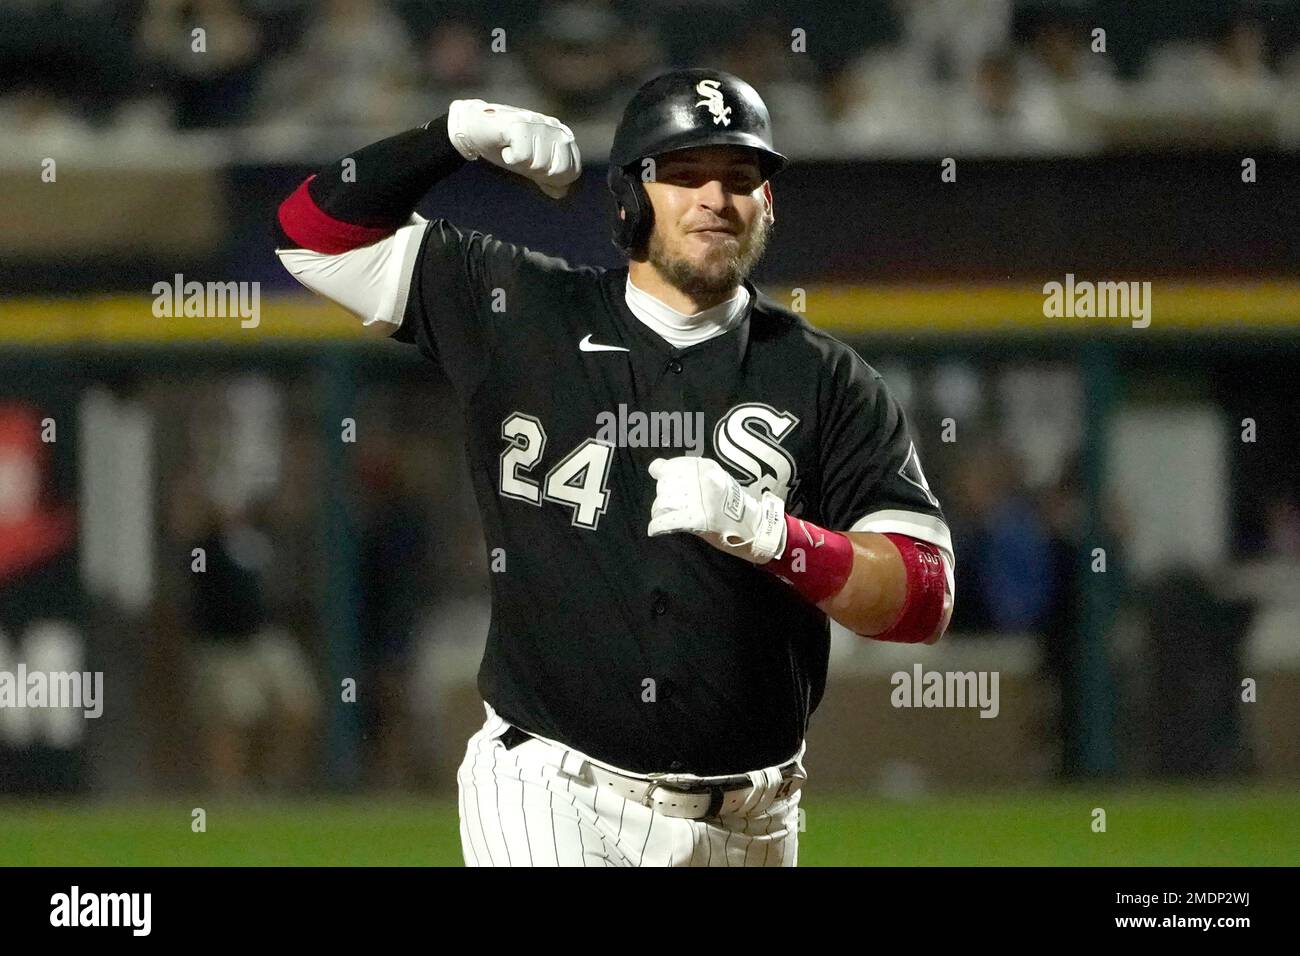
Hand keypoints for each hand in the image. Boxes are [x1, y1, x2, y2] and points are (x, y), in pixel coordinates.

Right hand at [447, 99, 581, 197]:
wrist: (474, 130)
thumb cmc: (505, 147)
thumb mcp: (530, 166)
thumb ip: (548, 178)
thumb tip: (562, 192)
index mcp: (562, 136)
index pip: (573, 171)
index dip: (553, 179)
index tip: (534, 168)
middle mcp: (554, 127)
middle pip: (559, 170)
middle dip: (538, 172)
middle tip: (523, 158)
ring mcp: (538, 123)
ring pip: (540, 165)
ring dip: (521, 164)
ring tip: (513, 149)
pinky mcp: (519, 123)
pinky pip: (522, 157)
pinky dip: (509, 157)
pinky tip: (505, 146)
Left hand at [647, 456, 786, 563]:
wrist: (752, 526)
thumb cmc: (733, 504)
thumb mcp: (716, 479)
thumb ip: (694, 474)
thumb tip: (661, 469)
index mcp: (702, 467)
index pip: (664, 467)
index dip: (662, 476)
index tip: (668, 483)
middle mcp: (696, 479)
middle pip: (662, 488)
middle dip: (664, 498)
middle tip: (673, 506)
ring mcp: (694, 499)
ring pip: (660, 504)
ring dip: (660, 512)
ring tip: (667, 518)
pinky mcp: (692, 519)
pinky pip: (663, 522)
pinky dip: (656, 526)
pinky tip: (655, 529)